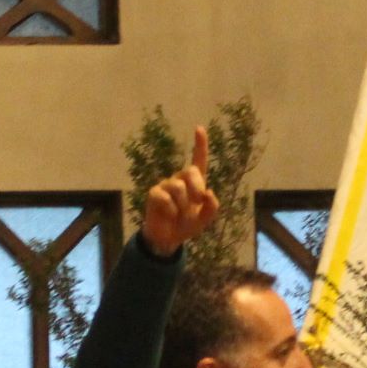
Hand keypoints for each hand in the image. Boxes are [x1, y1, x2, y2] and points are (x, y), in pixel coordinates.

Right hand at [139, 125, 219, 257]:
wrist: (169, 239)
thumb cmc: (187, 225)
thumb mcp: (205, 219)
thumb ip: (212, 207)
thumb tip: (208, 192)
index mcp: (194, 183)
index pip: (198, 160)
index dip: (200, 145)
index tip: (199, 128)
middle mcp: (179, 180)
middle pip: (190, 171)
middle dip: (197, 187)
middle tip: (197, 201)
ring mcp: (165, 185)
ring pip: (178, 187)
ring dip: (183, 205)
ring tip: (180, 215)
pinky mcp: (154, 193)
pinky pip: (166, 197)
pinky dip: (171, 210)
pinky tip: (170, 215)